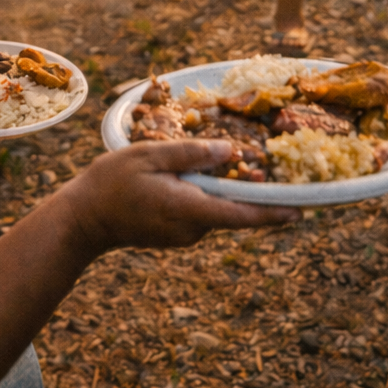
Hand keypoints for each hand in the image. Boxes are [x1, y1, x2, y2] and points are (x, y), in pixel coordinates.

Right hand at [60, 141, 296, 255]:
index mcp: (189, 209)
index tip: (303, 210)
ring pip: (217, 209)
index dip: (274, 212)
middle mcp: (193, 229)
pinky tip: (202, 173)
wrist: (84, 219)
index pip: (242, 215)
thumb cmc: (113, 182)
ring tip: (235, 160)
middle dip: (251, 190)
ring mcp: (184, 235)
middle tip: (269, 164)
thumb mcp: (150, 155)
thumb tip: (231, 151)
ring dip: (226, 189)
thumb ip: (192, 153)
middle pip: (233, 210)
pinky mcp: (176, 234)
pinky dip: (208, 194)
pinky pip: (202, 212)